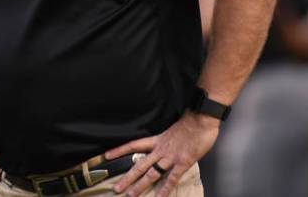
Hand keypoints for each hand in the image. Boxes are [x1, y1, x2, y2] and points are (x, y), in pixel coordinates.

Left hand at [105, 112, 219, 196]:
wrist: (201, 118)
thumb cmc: (190, 122)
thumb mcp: (172, 129)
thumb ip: (166, 139)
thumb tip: (163, 143)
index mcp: (157, 140)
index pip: (133, 145)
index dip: (119, 150)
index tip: (106, 156)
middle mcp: (160, 149)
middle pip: (139, 165)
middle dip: (127, 178)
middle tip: (116, 189)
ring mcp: (171, 157)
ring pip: (151, 174)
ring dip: (140, 185)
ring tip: (131, 195)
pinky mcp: (183, 162)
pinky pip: (172, 178)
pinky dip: (165, 189)